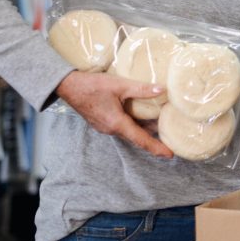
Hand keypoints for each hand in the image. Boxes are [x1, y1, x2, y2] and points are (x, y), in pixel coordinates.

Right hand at [55, 71, 172, 158]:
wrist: (69, 87)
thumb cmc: (93, 85)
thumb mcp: (120, 85)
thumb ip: (141, 89)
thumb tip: (162, 89)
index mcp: (116, 123)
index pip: (141, 139)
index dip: (156, 148)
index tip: (170, 155)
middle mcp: (111, 129)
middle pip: (136, 137)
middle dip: (153, 140)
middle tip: (171, 141)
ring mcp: (106, 126)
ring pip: (129, 131)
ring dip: (144, 131)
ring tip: (162, 129)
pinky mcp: (103, 121)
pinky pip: (122, 126)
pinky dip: (135, 125)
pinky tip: (144, 117)